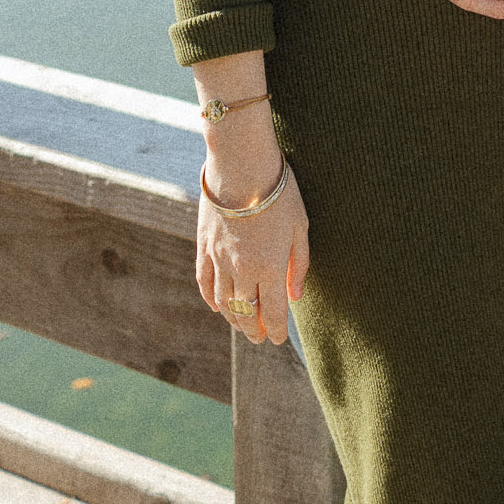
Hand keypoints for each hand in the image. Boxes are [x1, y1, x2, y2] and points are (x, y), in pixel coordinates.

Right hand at [196, 119, 309, 346]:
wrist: (241, 164)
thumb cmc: (278, 192)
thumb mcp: (300, 226)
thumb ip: (299, 264)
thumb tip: (296, 296)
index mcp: (271, 269)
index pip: (273, 316)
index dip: (276, 333)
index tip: (278, 339)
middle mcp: (243, 271)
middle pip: (247, 315)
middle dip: (255, 331)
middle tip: (261, 337)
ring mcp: (220, 261)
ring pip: (225, 304)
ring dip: (235, 319)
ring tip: (243, 325)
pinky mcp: (204, 247)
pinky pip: (204, 283)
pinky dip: (211, 300)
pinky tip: (217, 306)